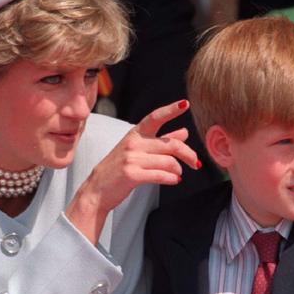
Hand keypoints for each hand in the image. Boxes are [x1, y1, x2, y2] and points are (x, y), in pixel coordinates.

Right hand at [66, 99, 199, 243]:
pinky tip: (174, 180)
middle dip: (188, 154)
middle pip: (171, 144)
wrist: (97, 189)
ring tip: (178, 174)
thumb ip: (162, 141)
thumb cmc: (118, 168)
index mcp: (135, 134)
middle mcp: (133, 143)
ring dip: (178, 170)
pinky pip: (161, 175)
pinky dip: (172, 179)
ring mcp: (132, 159)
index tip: (185, 104)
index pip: (155, 117)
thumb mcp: (137, 150)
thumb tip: (184, 132)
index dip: (171, 110)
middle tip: (196, 162)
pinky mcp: (132, 175)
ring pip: (169, 161)